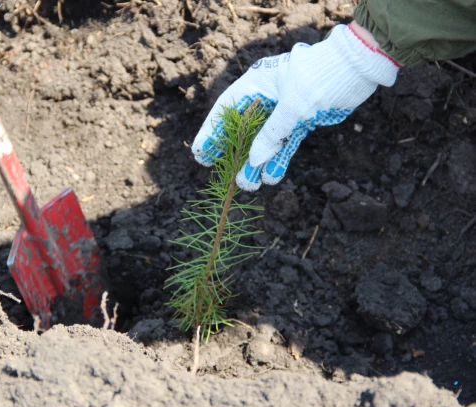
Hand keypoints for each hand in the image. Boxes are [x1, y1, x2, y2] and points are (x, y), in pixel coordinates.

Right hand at [192, 24, 399, 190]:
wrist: (357, 70)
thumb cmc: (320, 78)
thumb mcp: (292, 107)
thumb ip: (271, 134)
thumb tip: (253, 162)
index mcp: (256, 84)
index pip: (226, 110)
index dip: (211, 132)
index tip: (200, 153)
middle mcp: (266, 97)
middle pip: (242, 128)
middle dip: (233, 152)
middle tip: (221, 173)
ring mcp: (283, 110)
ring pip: (264, 139)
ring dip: (257, 162)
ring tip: (248, 184)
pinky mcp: (300, 121)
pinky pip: (284, 143)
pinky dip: (278, 159)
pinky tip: (271, 177)